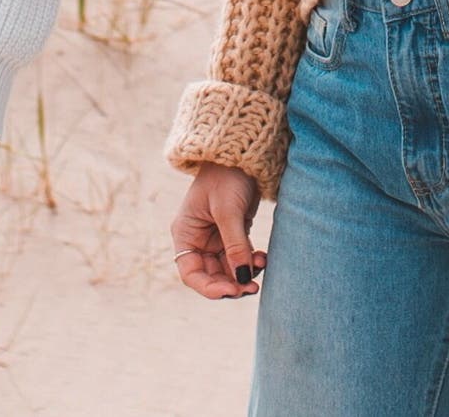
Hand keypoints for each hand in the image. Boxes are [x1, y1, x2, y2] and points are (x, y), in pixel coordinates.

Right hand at [172, 164, 265, 298]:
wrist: (242, 155)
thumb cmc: (226, 177)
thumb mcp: (228, 210)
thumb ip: (235, 245)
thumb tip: (243, 278)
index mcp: (185, 233)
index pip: (191, 272)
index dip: (208, 287)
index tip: (230, 291)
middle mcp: (197, 240)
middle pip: (210, 275)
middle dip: (230, 284)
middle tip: (252, 288)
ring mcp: (215, 238)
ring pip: (228, 269)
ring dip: (244, 273)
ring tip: (262, 266)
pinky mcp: (233, 234)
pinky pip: (241, 257)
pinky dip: (251, 262)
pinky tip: (263, 259)